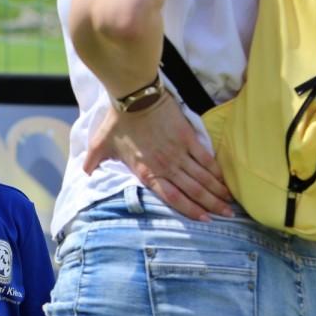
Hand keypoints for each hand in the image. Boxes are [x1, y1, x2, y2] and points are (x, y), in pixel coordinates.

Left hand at [84, 95, 232, 221]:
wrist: (134, 95)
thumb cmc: (117, 120)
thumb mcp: (100, 145)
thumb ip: (93, 162)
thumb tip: (85, 172)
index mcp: (147, 172)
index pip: (173, 198)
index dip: (190, 210)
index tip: (204, 219)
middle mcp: (166, 166)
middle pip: (193, 191)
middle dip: (211, 205)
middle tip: (227, 215)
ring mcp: (179, 152)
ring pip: (203, 177)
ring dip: (217, 191)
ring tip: (230, 202)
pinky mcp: (188, 137)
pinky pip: (206, 158)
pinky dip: (216, 170)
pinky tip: (224, 180)